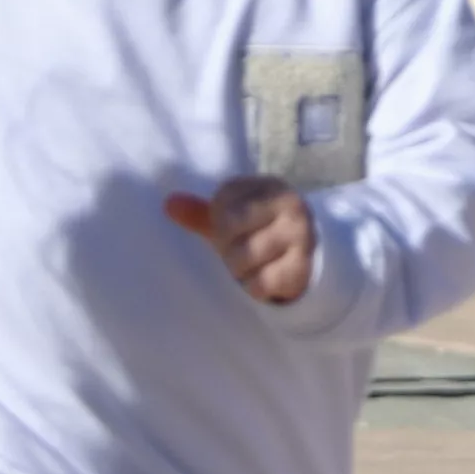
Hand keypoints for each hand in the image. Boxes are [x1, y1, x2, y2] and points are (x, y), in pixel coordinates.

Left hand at [163, 177, 315, 304]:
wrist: (306, 253)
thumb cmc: (258, 230)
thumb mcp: (231, 217)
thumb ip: (200, 212)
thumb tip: (169, 204)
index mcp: (267, 186)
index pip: (221, 203)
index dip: (217, 222)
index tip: (231, 228)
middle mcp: (288, 205)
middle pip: (230, 228)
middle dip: (226, 246)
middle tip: (238, 250)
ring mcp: (299, 235)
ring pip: (245, 257)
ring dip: (238, 269)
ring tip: (248, 265)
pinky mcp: (302, 266)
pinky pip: (261, 282)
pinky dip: (253, 287)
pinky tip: (261, 279)